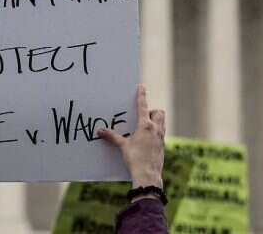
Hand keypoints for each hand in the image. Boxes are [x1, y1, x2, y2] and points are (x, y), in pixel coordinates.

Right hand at [97, 84, 164, 198]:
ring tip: (144, 128)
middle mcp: (156, 129)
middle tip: (143, 117)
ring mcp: (161, 137)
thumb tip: (99, 131)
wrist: (148, 175)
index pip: (143, 106)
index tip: (141, 86)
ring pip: (162, 122)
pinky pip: (161, 133)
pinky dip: (156, 132)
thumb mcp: (122, 146)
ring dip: (155, 121)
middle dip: (152, 111)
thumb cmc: (135, 159)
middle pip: (159, 112)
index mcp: (145, 126)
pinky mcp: (163, 146)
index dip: (142, 95)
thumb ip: (112, 136)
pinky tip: (147, 140)